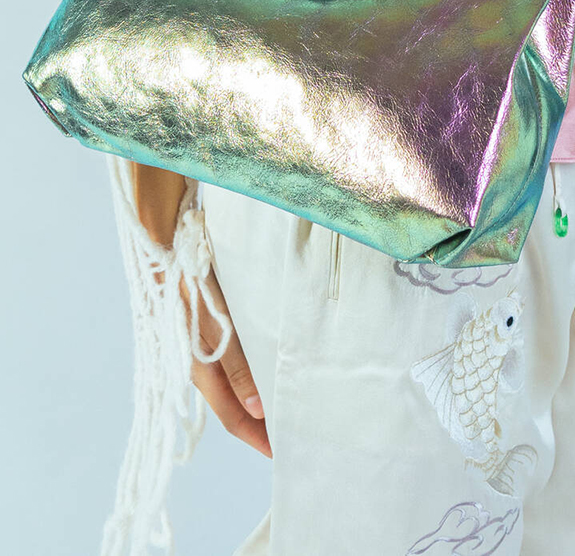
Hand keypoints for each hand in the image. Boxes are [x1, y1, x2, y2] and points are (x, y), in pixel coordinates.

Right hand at [179, 266, 272, 457]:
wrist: (165, 242)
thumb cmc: (192, 280)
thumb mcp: (219, 322)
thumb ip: (237, 364)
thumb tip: (256, 409)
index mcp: (199, 368)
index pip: (232, 416)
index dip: (256, 437)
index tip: (280, 451)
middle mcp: (196, 362)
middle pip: (231, 404)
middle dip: (258, 422)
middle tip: (289, 430)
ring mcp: (197, 345)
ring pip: (229, 383)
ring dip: (254, 397)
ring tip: (282, 401)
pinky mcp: (201, 326)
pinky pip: (227, 359)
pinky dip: (247, 372)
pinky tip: (262, 365)